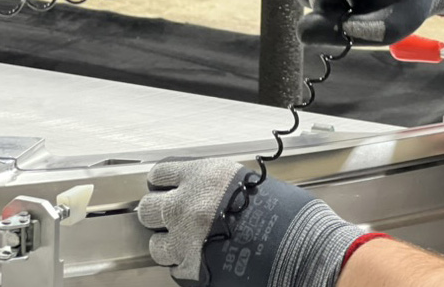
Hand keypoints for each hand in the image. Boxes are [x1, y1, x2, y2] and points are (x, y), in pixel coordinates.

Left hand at [138, 158, 364, 286]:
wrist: (295, 247)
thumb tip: (211, 191)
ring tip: (183, 243)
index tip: (163, 185)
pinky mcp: (191, 269)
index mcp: (204, 177)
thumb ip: (221, 185)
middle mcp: (188, 206)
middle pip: (148, 208)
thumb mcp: (250, 182)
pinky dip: (181, 265)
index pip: (161, 173)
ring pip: (155, 244)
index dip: (162, 181)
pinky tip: (196, 260)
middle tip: (169, 216)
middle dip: (157, 212)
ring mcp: (186, 240)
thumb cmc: (282, 213)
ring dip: (167, 243)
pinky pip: (173, 268)